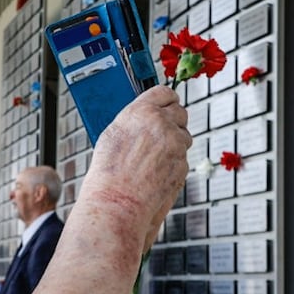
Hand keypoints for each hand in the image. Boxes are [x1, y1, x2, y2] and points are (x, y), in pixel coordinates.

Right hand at [79, 87, 191, 251]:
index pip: (165, 93)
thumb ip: (135, 119)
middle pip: (180, 112)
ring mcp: (175, 144)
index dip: (168, 99)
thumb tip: (147, 114)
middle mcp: (162, 124)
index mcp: (142, 112)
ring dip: (174, 143)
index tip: (168, 102)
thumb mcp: (115, 133)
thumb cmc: (109, 171)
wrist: (118, 200)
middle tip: (163, 132)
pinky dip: (174, 162)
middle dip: (174, 120)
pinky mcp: (182, 163)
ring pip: (184, 136)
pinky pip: (183, 157)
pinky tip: (156, 172)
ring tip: (153, 158)